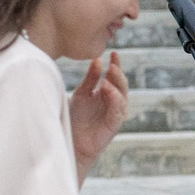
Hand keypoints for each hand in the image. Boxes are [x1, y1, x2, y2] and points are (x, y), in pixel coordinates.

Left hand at [69, 51, 128, 168]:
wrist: (72, 141)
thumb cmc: (76, 118)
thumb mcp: (81, 93)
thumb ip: (90, 78)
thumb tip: (98, 60)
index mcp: (107, 93)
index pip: (114, 76)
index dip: (116, 65)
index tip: (113, 53)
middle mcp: (114, 102)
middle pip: (122, 85)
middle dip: (118, 74)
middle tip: (113, 64)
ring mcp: (116, 113)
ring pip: (123, 97)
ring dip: (117, 85)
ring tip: (109, 76)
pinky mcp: (114, 125)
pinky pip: (118, 111)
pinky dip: (115, 100)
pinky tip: (108, 90)